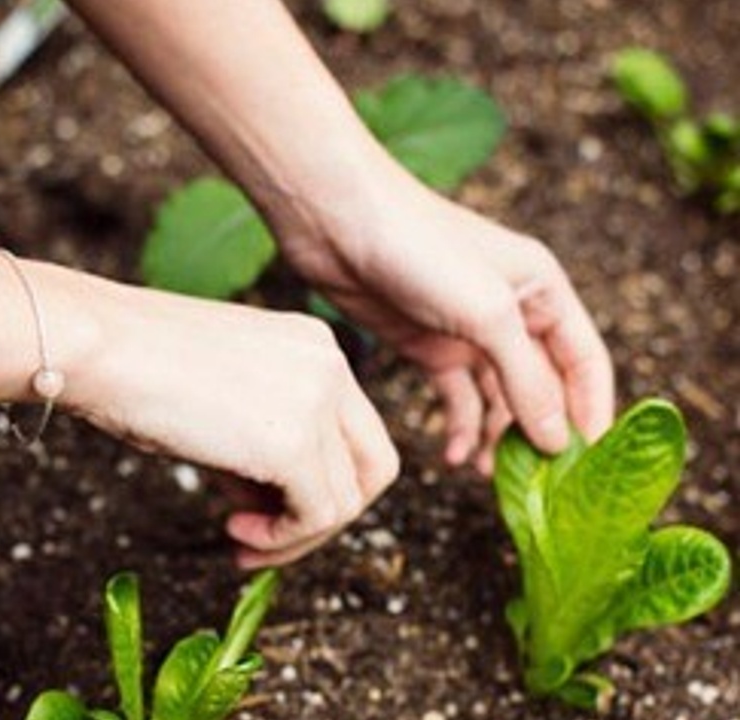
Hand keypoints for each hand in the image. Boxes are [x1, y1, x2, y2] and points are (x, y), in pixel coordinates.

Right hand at [61, 281, 398, 567]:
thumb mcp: (218, 403)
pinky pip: (318, 515)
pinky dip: (282, 541)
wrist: (99, 345)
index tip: (261, 507)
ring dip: (295, 536)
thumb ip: (258, 447)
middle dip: (324, 515)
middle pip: (371, 466)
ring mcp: (319, 402)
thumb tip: (271, 508)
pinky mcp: (296, 443)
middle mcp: (331, 364)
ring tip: (239, 538)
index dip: (316, 480)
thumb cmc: (135, 367)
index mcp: (313, 344)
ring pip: (346, 499)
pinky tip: (235, 534)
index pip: (351, 430)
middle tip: (267, 536)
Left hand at [280, 171, 613, 473]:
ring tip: (488, 477)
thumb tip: (557, 440)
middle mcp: (511, 312)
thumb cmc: (418, 247)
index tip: (587, 468)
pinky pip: (455, 397)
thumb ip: (526, 378)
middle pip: (542, 386)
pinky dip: (458, 427)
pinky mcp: (425, 344)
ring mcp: (466, 330)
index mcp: (543, 291)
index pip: (585, 363)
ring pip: (497, 398)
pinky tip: (452, 456)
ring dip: (496, 438)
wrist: (335, 222)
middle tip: (534, 487)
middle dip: (540, 434)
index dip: (592, 413)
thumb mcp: (486, 314)